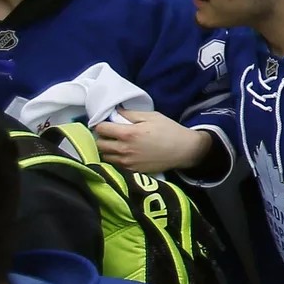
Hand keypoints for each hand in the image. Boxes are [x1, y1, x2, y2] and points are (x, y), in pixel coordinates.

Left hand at [90, 110, 212, 173]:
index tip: (107, 123)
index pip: (101, 129)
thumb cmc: (169, 130)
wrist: (184, 151)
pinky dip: (115, 158)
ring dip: (107, 149)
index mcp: (128, 134)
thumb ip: (131, 114)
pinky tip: (124, 153)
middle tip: (111, 133)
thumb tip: (115, 112)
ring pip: (104, 156)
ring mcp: (126, 162)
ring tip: (116, 144)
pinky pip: (114, 164)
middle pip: (99, 144)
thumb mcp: (152, 116)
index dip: (102, 124)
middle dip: (102, 137)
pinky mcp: (131, 171)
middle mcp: (124, 149)